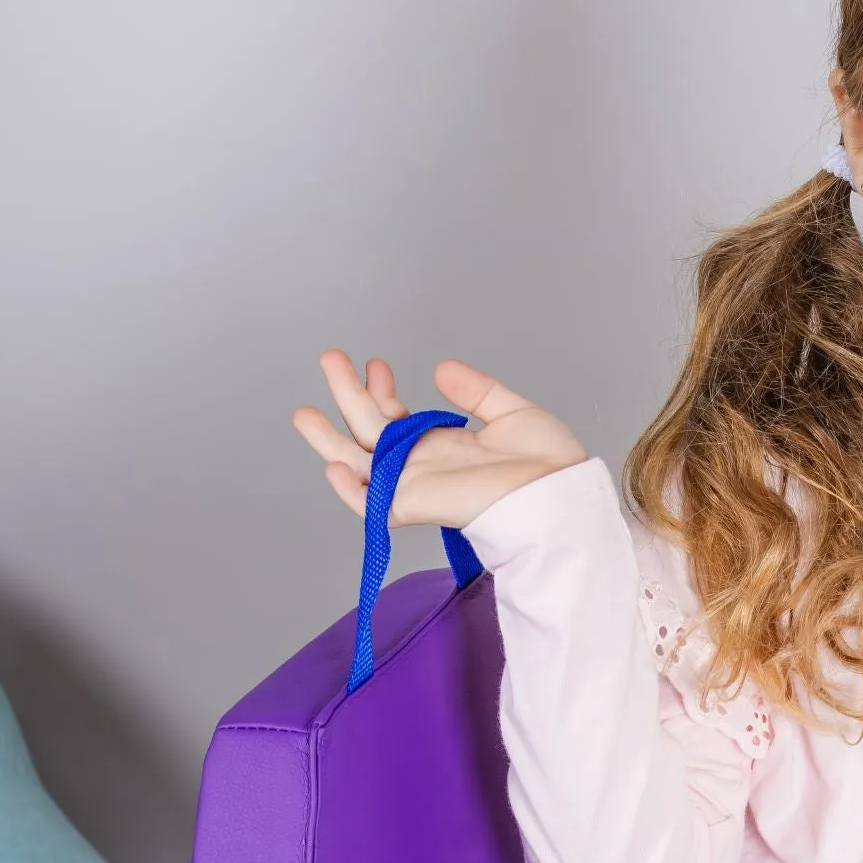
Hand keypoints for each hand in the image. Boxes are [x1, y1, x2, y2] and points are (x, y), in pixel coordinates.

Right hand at [292, 352, 587, 532]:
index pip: (395, 417)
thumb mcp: (509, 411)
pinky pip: (371, 503)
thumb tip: (442, 368)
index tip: (375, 363)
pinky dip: (349, 489)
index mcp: (441, 445)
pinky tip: (332, 465)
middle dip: (347, 393)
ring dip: (329, 437)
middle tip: (330, 357)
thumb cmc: (546, 465)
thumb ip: (474, 391)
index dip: (380, 389)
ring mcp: (414, 485)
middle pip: (368, 430)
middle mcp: (421, 464)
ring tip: (303, 412)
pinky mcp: (414, 505)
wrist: (559, 493)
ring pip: (358, 461)